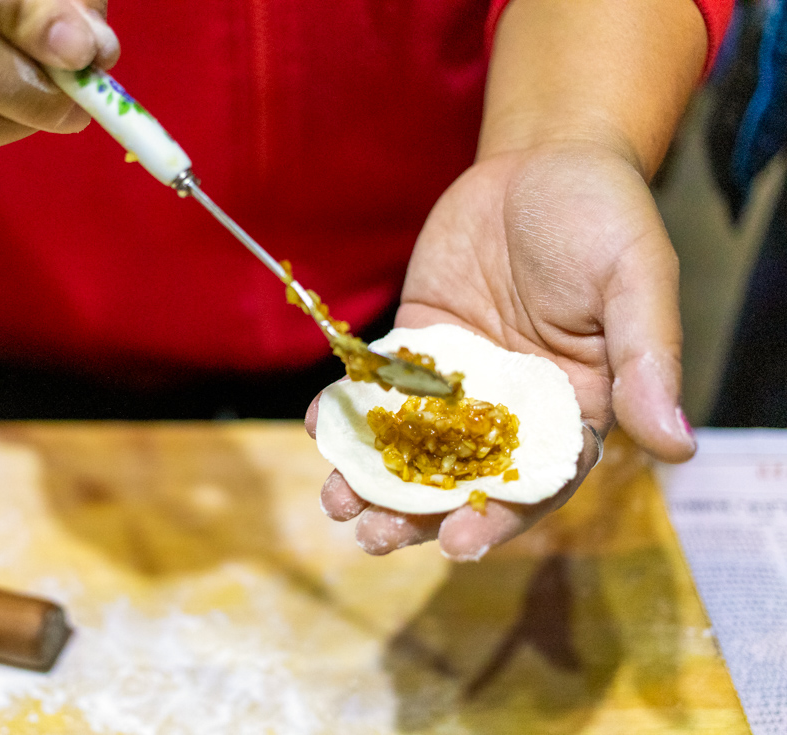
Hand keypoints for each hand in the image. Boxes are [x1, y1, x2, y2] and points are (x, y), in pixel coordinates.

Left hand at [306, 141, 696, 560]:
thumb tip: (678, 446)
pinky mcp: (418, 344)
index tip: (457, 546)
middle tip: (371, 537)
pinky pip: (380, 386)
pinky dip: (350, 410)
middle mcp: (510, 407)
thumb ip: (646, 360)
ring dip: (372, 478)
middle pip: (460, 478)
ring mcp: (458, 379)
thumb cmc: (604, 216)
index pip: (535, 483)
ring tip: (336, 502)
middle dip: (415, 514)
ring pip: (412, 444)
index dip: (498, 519)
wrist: (543, 159)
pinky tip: (321, 425)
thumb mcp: (635, 281)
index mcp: (572, 410)